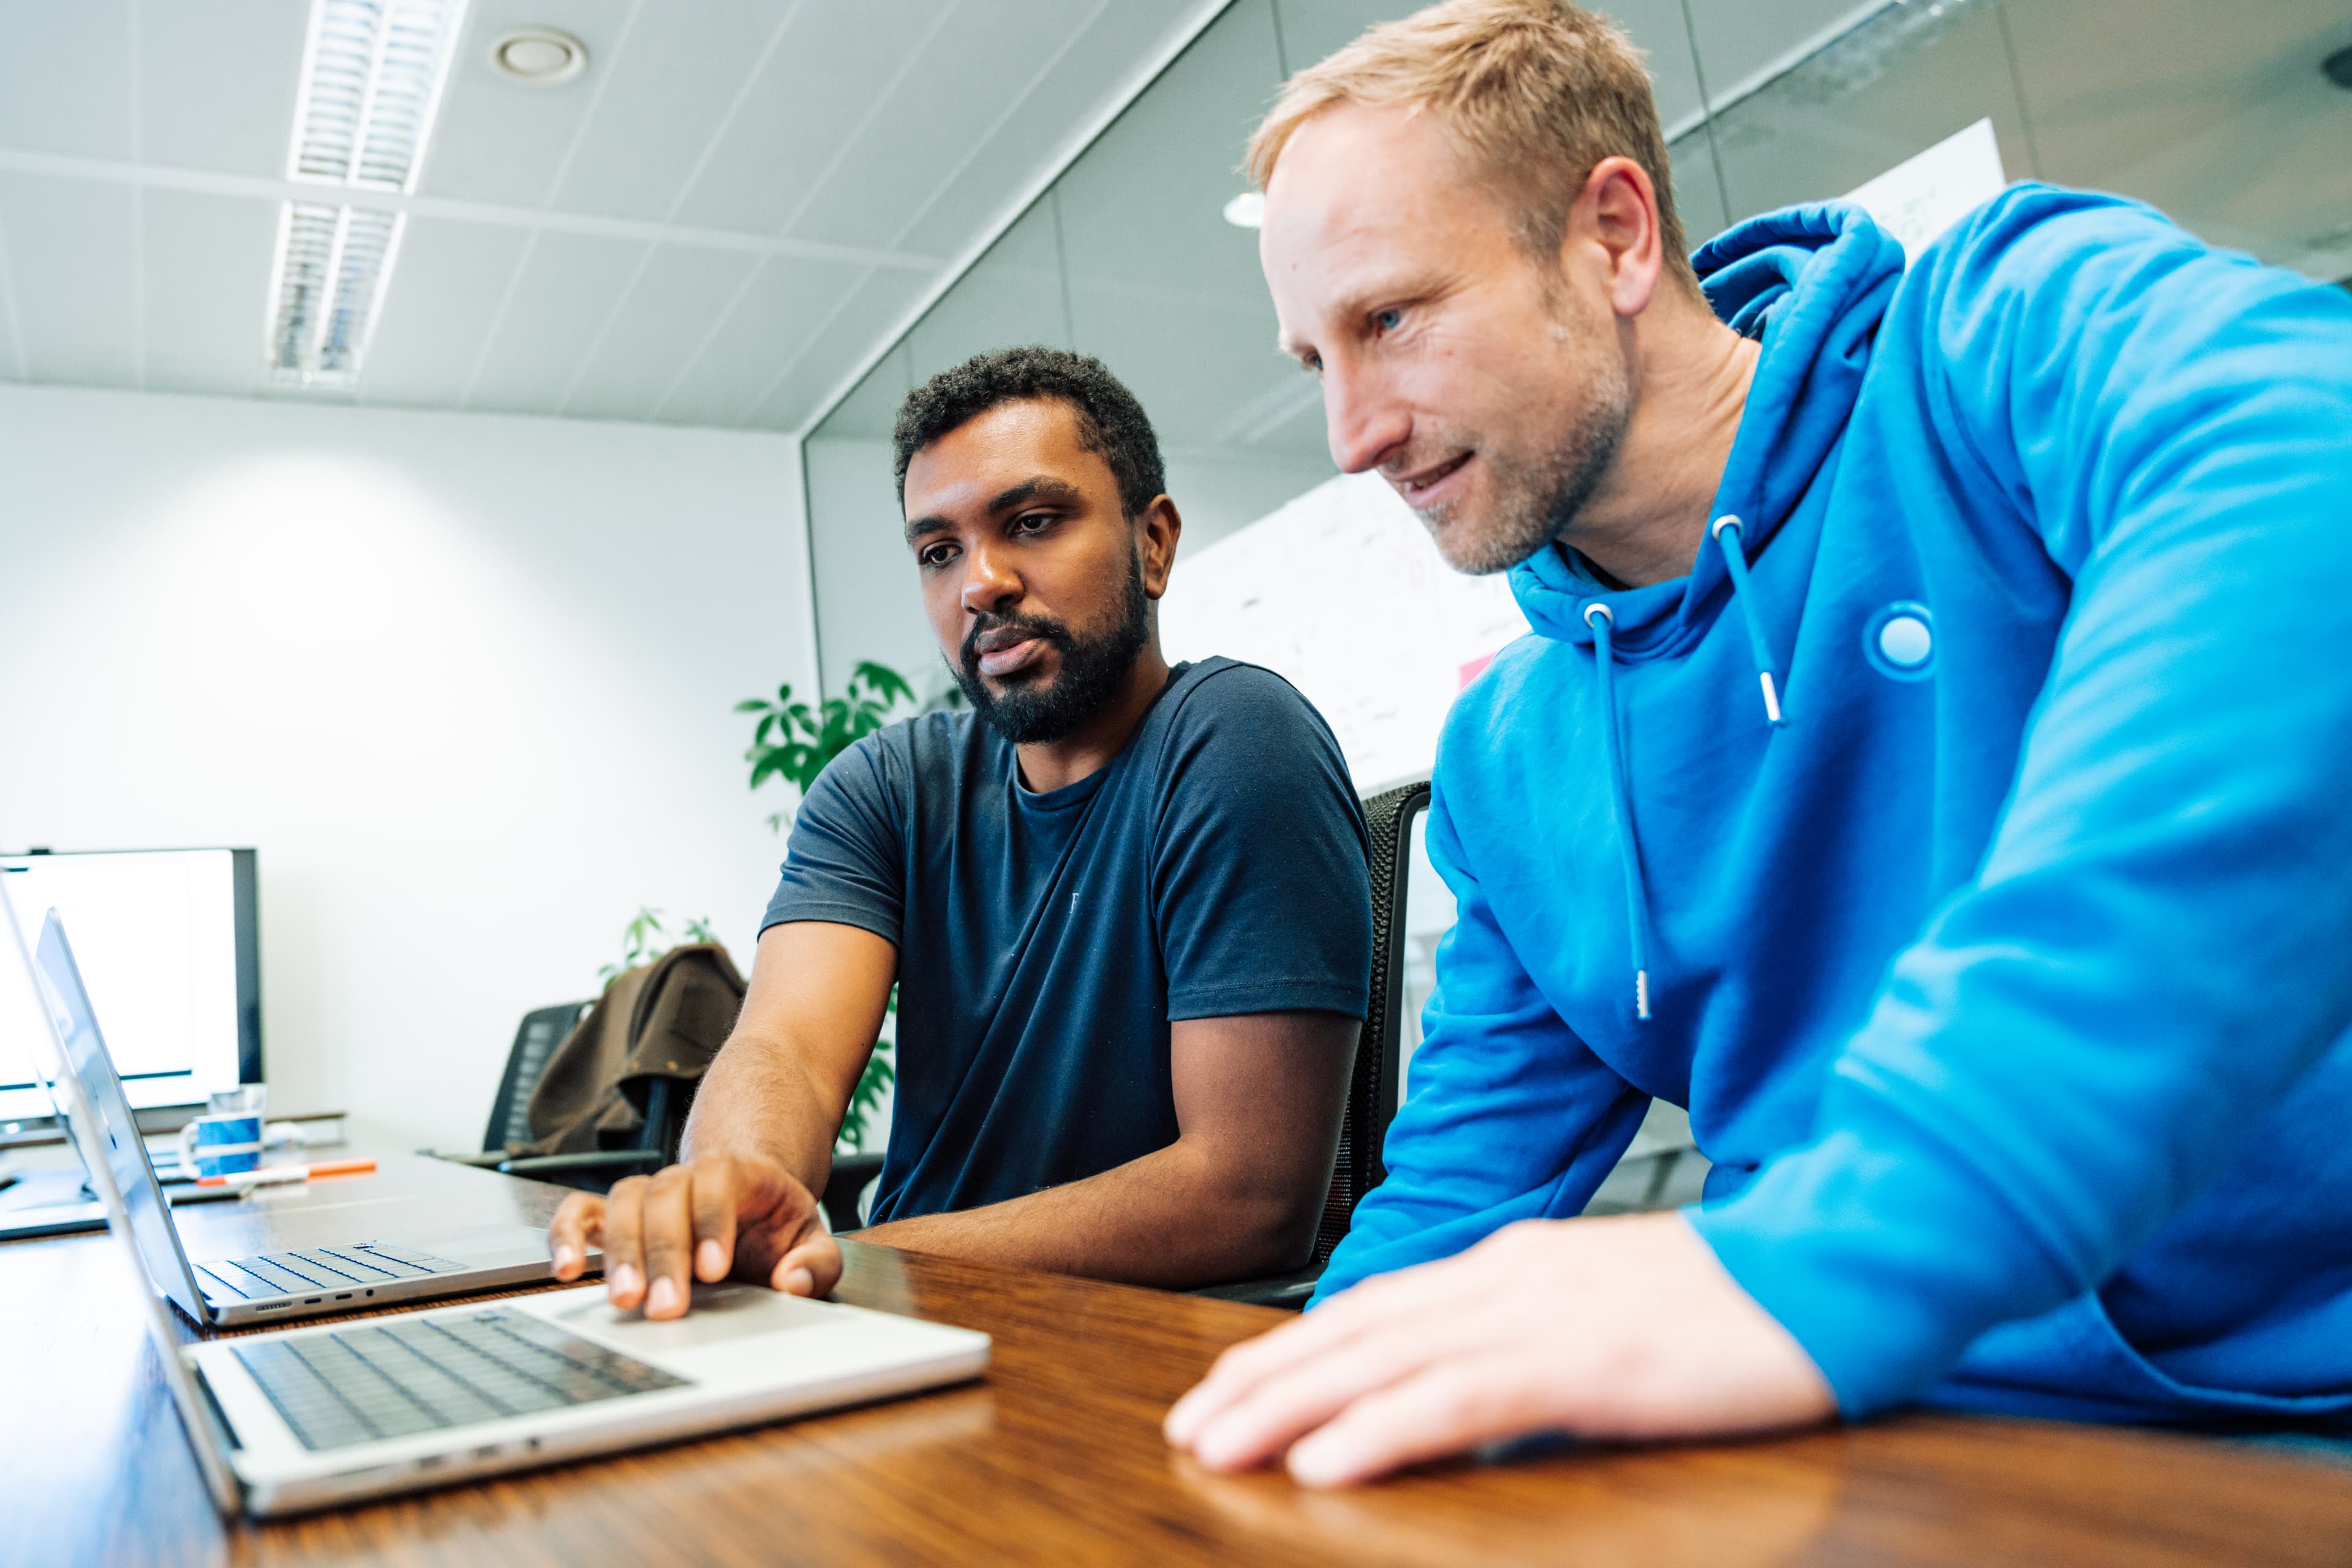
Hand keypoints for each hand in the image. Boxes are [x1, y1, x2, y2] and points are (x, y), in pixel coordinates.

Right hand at [546, 1151, 841, 1319]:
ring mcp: (648, 1194)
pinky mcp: (615, 1216)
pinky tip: (563, 1269)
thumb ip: (815, 1262)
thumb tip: (792, 1282)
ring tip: (624, 1299)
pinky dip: (566, 1234)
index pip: (717, 1181)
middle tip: (666, 1306)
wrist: (749, 1202)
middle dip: (664, 1253)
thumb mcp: (813, 1240)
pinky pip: (581, 1211)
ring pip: (622, 1204)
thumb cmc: (777, 1226)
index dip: (711, 1220)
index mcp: (739, 1173)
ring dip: (620, 1251)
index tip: (714, 1269)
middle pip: (664, 1197)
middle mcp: (686, 1177)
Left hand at [1163, 1211, 1834, 1485]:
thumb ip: (1538, 1341)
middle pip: (1357, 1331)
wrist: (1837, 1266)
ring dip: (1288, 1406)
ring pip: (1382, 1363)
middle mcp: (1509, 1279)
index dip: (1296, 1349)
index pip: (1379, 1307)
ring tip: (1217, 1446)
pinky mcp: (1582, 1362)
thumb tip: (1478, 1389)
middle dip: (1262, 1379)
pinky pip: (1457, 1400)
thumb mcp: (1614, 1314)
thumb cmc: (1739, 1302)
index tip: (1232, 1387)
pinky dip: (1380, 1430)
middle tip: (1189, 1425)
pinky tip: (1323, 1463)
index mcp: (1518, 1266)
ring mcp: (1543, 1314)